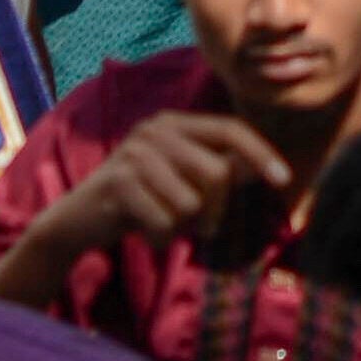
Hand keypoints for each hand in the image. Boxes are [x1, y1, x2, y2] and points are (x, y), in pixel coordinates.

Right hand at [36, 105, 286, 251]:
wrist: (78, 219)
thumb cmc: (141, 200)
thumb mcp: (180, 180)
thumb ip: (216, 169)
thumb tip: (263, 168)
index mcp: (174, 123)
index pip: (230, 129)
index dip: (259, 153)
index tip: (283, 179)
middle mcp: (155, 130)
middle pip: (217, 172)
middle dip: (217, 210)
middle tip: (203, 227)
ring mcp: (134, 154)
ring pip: (191, 201)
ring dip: (183, 226)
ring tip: (162, 221)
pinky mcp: (119, 183)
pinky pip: (164, 221)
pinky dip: (159, 237)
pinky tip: (142, 230)